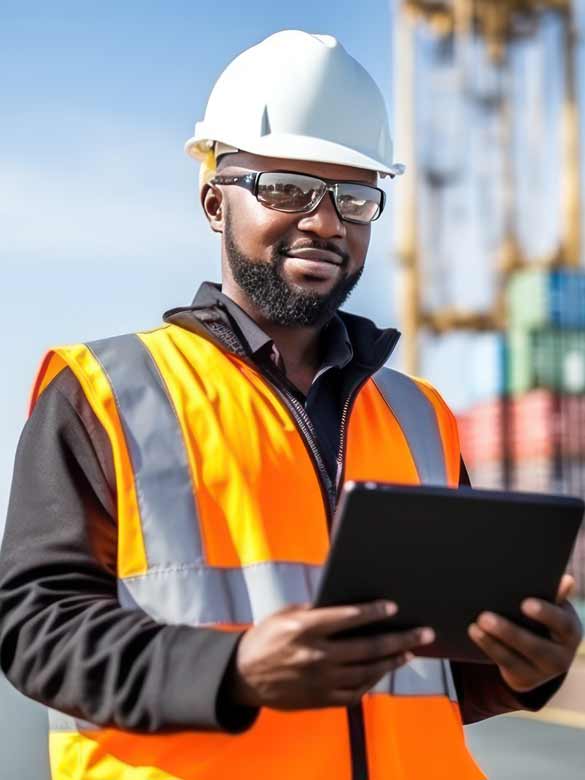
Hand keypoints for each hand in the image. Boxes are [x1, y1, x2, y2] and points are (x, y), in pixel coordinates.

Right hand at [231, 600, 434, 709]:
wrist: (243, 676)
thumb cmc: (266, 637)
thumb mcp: (286, 614)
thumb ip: (317, 611)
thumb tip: (351, 606)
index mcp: (304, 628)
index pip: (347, 617)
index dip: (373, 611)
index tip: (394, 607)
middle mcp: (314, 655)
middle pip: (367, 647)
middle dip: (400, 638)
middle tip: (424, 633)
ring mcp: (319, 681)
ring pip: (367, 671)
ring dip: (392, 660)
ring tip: (410, 651)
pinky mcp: (320, 699)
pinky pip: (356, 692)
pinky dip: (373, 680)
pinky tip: (384, 670)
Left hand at [468, 574, 583, 692]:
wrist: (543, 654)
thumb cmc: (544, 619)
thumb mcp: (552, 608)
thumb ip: (554, 596)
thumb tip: (567, 581)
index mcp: (570, 633)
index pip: (562, 623)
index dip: (545, 614)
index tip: (525, 603)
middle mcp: (562, 657)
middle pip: (535, 646)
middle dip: (508, 632)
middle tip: (484, 616)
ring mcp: (542, 673)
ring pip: (515, 659)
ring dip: (492, 642)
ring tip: (475, 626)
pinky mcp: (524, 680)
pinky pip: (504, 664)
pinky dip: (489, 648)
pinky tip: (475, 634)